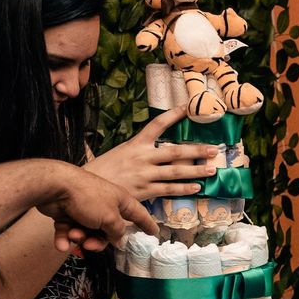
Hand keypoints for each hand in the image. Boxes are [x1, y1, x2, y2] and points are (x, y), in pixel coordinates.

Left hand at [37, 169, 158, 252]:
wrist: (55, 186)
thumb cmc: (87, 197)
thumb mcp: (109, 217)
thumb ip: (117, 231)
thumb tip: (119, 239)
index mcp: (119, 201)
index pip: (138, 214)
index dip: (147, 224)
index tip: (154, 233)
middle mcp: (104, 204)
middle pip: (107, 231)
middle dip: (98, 241)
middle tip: (90, 245)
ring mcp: (85, 209)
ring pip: (87, 233)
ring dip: (80, 238)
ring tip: (73, 235)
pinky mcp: (67, 213)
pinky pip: (69, 231)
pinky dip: (65, 238)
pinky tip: (61, 244)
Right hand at [83, 106, 216, 199]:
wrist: (86, 187)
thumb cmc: (102, 170)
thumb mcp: (118, 152)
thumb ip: (136, 150)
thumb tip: (150, 148)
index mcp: (135, 143)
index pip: (157, 124)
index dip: (174, 115)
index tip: (188, 107)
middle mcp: (142, 157)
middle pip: (174, 151)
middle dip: (196, 150)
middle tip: (213, 149)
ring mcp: (145, 174)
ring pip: (176, 171)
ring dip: (196, 171)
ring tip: (211, 169)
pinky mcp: (144, 191)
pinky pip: (168, 189)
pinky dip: (183, 189)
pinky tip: (197, 188)